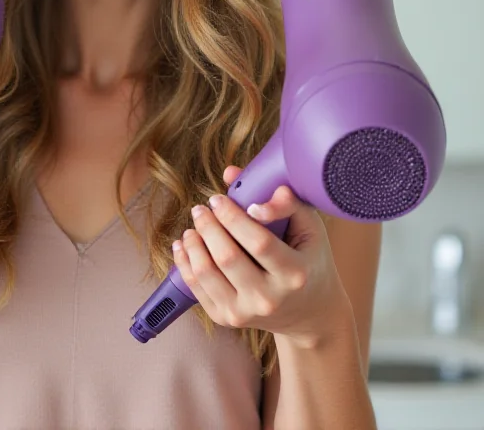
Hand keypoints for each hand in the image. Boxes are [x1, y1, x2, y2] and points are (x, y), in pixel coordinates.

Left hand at [172, 166, 351, 347]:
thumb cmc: (309, 260)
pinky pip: (196, 289)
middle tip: (200, 209)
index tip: (217, 199)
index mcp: (295, 273)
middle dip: (208, 226)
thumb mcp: (309, 228)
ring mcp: (246, 313)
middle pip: (227, 257)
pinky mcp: (227, 320)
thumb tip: (234, 175)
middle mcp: (270, 298)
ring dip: (192, 244)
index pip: (258, 242)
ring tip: (193, 226)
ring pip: (206, 274)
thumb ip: (281, 200)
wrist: (311, 313)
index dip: (232, 217)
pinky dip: (184, 263)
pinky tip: (184, 245)